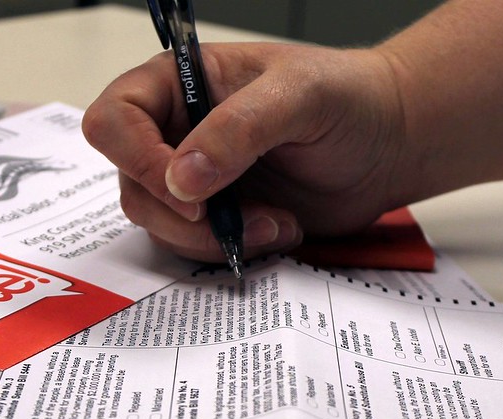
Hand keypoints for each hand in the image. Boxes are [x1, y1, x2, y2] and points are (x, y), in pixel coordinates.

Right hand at [83, 42, 411, 262]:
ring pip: (157, 222)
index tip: (186, 190)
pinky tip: (275, 228)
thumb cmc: (348, 99)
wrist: (387, 145)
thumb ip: (238, 129)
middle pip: (131, 182)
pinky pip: (190, 246)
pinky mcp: (213, 216)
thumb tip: (180, 179)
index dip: (135, 158)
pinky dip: (229, 249)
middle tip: (234, 216)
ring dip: (211, 236)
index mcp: (178, 84)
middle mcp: (174, 131)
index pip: (115, 119)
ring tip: (273, 220)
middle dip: (181, 213)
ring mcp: (191, 178)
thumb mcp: (299, 96)